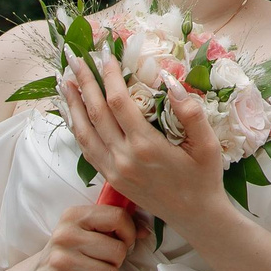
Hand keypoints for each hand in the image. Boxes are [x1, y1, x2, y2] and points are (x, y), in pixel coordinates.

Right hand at [33, 200, 137, 270]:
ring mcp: (59, 261)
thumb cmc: (70, 251)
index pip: (117, 217)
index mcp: (74, 215)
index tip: (125, 242)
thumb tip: (146, 231)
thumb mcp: (88, 231)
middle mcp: (64, 235)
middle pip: (118, 250)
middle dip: (118, 261)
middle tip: (106, 262)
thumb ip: (117, 225)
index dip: (129, 233)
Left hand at [62, 55, 229, 228]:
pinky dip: (75, 128)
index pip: (118, 102)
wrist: (195, 217)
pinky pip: (86, 149)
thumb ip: (191, 113)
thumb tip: (171, 81)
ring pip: (83, 132)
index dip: (109, 76)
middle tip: (74, 58)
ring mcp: (113, 170)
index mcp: (145, 146)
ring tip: (64, 81)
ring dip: (72, 104)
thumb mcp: (207, 145)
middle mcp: (123, 158)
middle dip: (84, 82)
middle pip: (95, 113)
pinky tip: (71, 113)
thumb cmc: (204, 178)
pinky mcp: (110, 179)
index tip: (106, 54)